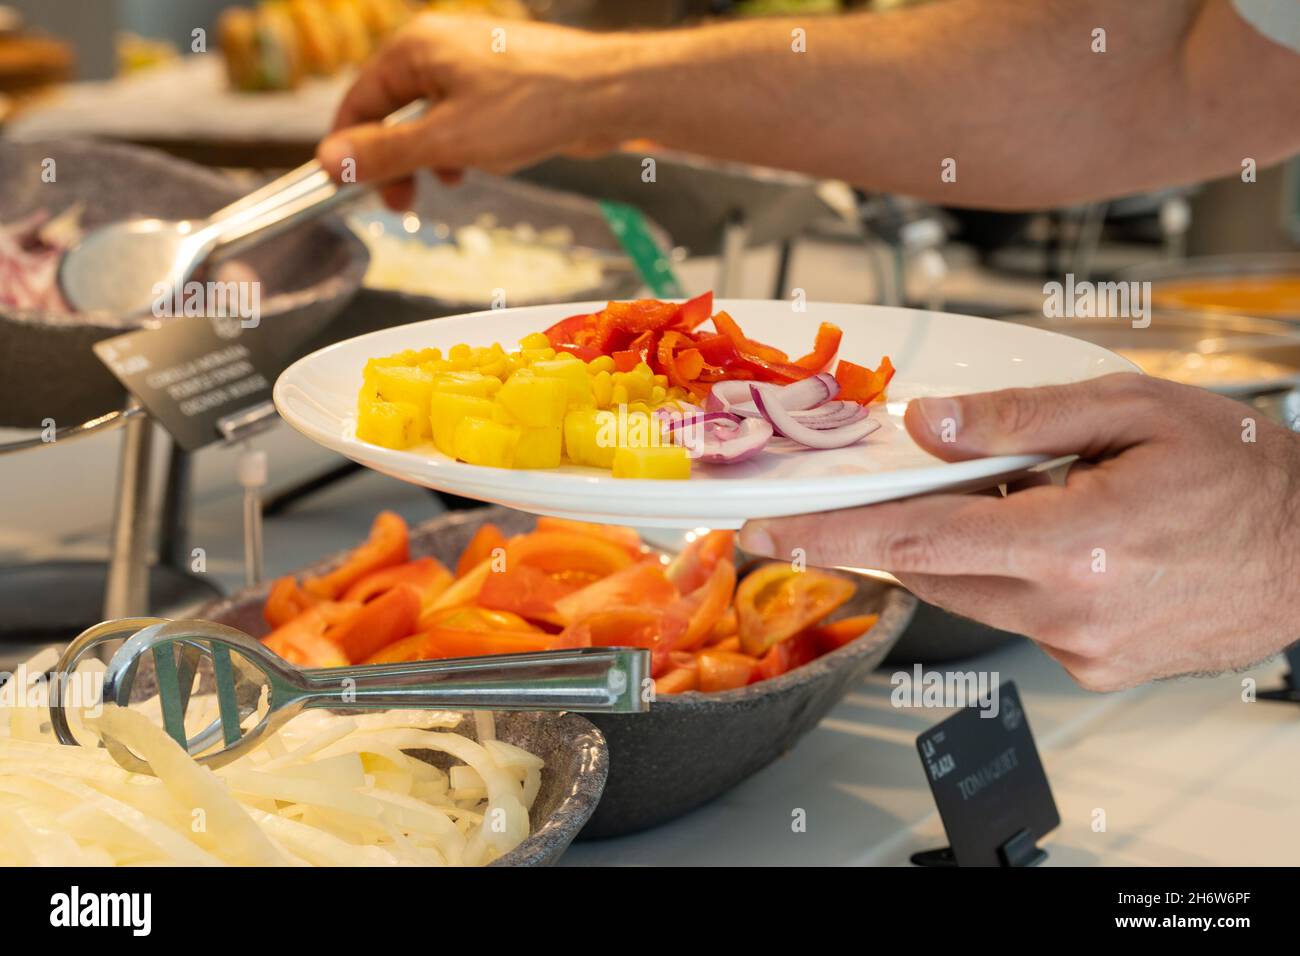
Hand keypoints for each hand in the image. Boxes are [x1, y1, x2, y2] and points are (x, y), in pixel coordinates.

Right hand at [317, 14, 630, 208]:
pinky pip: (465, 115)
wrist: (607, 94)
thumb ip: (385, 153)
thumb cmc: (532, 108)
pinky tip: (485, 161)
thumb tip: (330, 161)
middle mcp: (440, 46)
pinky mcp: (503, 79)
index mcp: (415, 48)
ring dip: (432, 155)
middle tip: (403, 204)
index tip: (348, 189)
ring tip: (451, 181)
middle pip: (394, 109)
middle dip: (397, 159)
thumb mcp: (447, 141)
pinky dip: (464, 143)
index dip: (350, 148)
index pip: (360, 100)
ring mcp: (474, 61)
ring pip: (432, 116)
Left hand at [739, 373, 1299, 690]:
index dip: (827, 534)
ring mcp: (1081, 650)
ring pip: (968, 595)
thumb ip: (1016, 422)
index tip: (763, 532)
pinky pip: (1016, 617)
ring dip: (960, 547)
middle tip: (879, 492)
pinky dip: (1012, 575)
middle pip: (930, 570)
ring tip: (1023, 499)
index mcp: (1073, 545)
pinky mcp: (1093, 667)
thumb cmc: (1243, 473)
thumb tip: (925, 426)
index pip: (913, 540)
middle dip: (891, 529)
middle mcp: (1069, 612)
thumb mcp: (1131, 411)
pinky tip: (1063, 541)